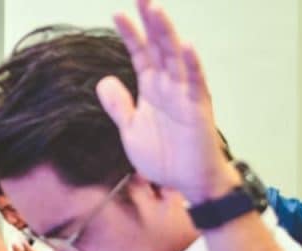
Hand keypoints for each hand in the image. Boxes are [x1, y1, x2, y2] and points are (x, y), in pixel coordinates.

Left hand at [100, 0, 238, 201]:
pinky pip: (196, 84)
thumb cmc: (163, 155)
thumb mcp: (129, 129)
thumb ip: (118, 105)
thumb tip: (103, 80)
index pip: (140, 54)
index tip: (117, 13)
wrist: (186, 182)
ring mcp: (185, 95)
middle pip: (159, 47)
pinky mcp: (198, 109)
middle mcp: (169, 85)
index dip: (130, 34)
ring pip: (176, 58)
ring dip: (166, 34)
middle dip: (150, 22)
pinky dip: (192, 65)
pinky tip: (186, 47)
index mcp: (152, 88)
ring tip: (156, 10)